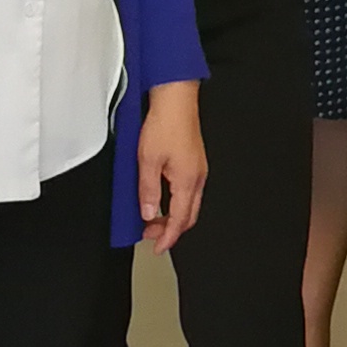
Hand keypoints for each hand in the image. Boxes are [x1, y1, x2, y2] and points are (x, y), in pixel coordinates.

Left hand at [137, 81, 206, 249]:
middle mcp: (197, 177)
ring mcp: (198, 169)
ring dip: (173, 216)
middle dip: (171, 230)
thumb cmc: (165, 123)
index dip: (168, 238)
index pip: (180, 220)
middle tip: (151, 235)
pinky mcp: (194, 162)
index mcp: (188, 180)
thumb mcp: (147, 160)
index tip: (157, 247)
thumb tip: (149, 213)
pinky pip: (189, 191)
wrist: (176, 99)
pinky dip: (176, 202)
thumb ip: (148, 190)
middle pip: (188, 216)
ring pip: (190, 204)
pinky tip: (163, 198)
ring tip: (153, 218)